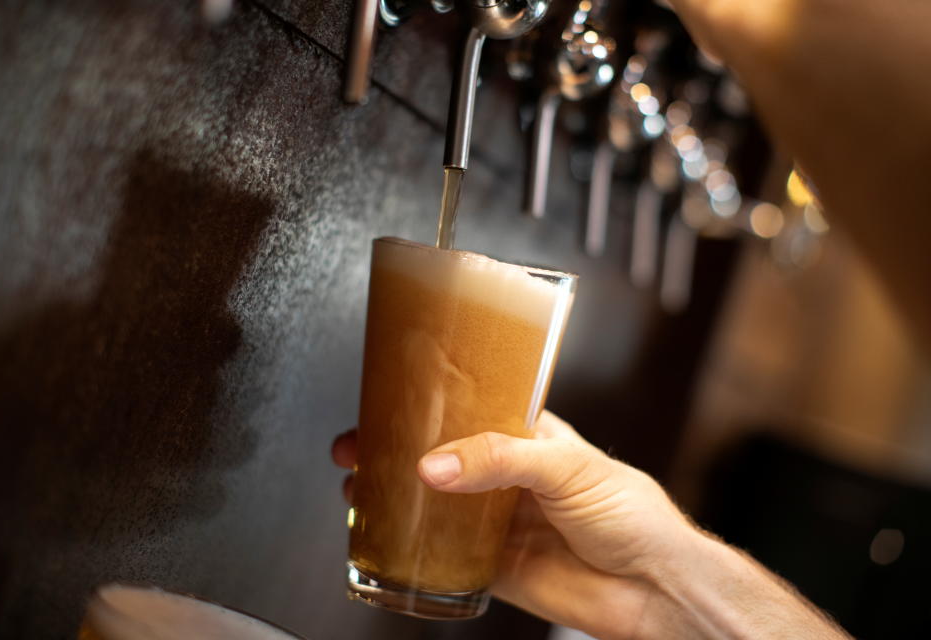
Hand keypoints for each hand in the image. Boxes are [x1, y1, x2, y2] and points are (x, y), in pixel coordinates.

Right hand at [333, 411, 698, 638]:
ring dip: (395, 496)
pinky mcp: (492, 564)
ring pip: (434, 504)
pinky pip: (442, 555)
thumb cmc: (632, 515)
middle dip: (396, 449)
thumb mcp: (566, 466)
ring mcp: (497, 521)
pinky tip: (387, 537)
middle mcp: (508, 476)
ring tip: (358, 488)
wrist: (651, 590)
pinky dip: (412, 547)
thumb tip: (438, 464)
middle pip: (441, 456)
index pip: (470, 410)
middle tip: (358, 446)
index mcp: (529, 438)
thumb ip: (501, 458)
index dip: (428, 405)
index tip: (390, 398)